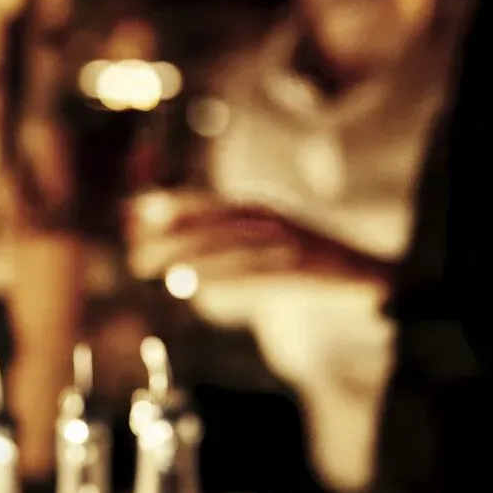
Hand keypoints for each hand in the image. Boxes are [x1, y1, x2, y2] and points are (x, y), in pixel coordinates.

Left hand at [127, 193, 390, 290]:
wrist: (359, 271)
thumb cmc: (297, 257)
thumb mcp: (255, 237)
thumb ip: (213, 236)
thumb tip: (161, 240)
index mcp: (256, 207)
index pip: (205, 201)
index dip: (168, 207)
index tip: (133, 215)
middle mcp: (269, 218)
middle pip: (210, 227)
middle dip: (170, 242)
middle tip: (135, 260)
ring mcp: (287, 242)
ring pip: (231, 250)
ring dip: (194, 263)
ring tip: (164, 276)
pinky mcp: (302, 269)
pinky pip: (259, 276)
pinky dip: (228, 282)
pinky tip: (201, 291)